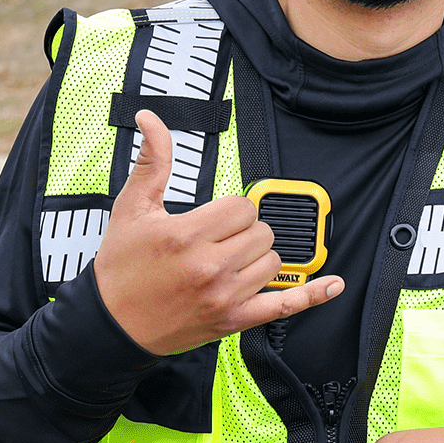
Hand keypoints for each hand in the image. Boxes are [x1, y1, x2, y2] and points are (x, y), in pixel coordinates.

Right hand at [93, 110, 343, 354]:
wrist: (110, 324)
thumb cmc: (120, 267)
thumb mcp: (132, 208)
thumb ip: (153, 161)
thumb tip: (151, 118)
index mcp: (187, 235)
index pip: (242, 207)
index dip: (230, 210)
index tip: (212, 220)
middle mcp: (210, 267)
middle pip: (261, 232)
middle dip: (242, 232)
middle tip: (215, 241)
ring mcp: (224, 296)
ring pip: (272, 261)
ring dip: (257, 257)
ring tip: (226, 262)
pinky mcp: (233, 321)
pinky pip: (284, 306)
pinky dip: (312, 294)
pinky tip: (333, 284)